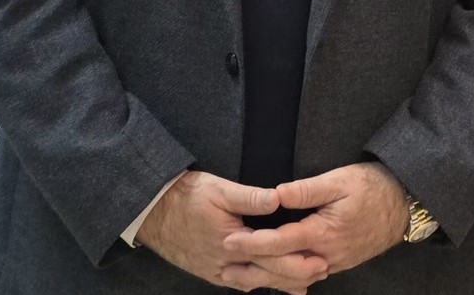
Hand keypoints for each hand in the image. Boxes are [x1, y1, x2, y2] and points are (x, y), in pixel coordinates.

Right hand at [136, 171, 327, 292]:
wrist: (152, 211)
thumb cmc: (186, 196)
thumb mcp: (219, 190)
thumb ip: (250, 197)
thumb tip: (278, 198)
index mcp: (232, 242)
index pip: (271, 256)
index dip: (297, 260)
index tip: (320, 259)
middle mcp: (225, 263)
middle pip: (266, 275)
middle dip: (295, 276)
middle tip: (321, 272)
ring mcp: (216, 270)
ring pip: (253, 282)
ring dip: (278, 283)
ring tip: (302, 284)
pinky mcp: (210, 271)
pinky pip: (238, 282)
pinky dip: (257, 283)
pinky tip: (268, 283)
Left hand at [222, 161, 409, 278]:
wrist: (405, 205)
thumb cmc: (373, 187)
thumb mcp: (341, 179)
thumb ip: (308, 189)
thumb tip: (277, 194)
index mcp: (323, 232)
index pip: (280, 242)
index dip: (252, 243)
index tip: (229, 240)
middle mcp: (327, 254)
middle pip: (283, 268)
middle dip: (252, 270)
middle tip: (225, 269)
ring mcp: (334, 262)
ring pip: (295, 277)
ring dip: (268, 278)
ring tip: (242, 277)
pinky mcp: (339, 263)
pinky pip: (309, 275)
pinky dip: (288, 278)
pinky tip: (275, 277)